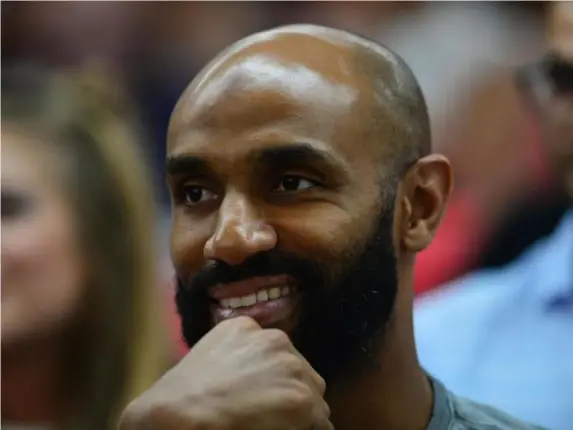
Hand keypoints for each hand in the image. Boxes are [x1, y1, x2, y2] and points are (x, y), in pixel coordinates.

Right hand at [119, 316, 331, 429]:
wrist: (178, 413)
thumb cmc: (183, 392)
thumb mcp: (209, 356)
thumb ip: (237, 357)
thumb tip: (253, 379)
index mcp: (247, 327)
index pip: (274, 353)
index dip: (271, 380)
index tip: (263, 397)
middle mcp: (275, 340)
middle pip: (298, 371)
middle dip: (290, 391)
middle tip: (271, 415)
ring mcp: (291, 366)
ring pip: (313, 395)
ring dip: (302, 411)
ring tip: (279, 424)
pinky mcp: (301, 398)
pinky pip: (320, 421)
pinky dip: (309, 429)